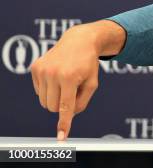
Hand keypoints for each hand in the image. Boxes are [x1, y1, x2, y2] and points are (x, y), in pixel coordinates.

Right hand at [30, 20, 124, 140]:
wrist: (79, 40)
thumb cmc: (88, 64)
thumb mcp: (92, 83)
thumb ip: (82, 102)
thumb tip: (68, 116)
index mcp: (70, 77)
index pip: (65, 106)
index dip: (64, 123)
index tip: (61, 136)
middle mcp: (53, 73)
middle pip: (52, 107)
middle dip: (61, 105)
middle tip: (72, 90)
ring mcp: (42, 70)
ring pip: (43, 101)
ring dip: (54, 97)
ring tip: (66, 81)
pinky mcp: (35, 68)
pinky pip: (38, 91)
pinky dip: (48, 89)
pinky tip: (57, 76)